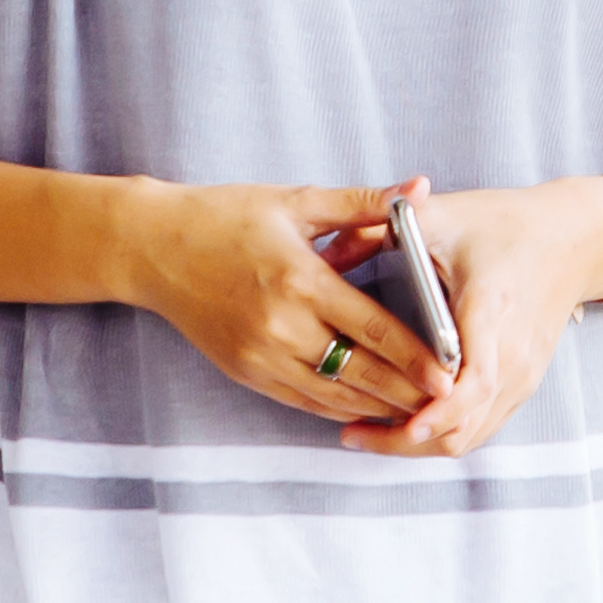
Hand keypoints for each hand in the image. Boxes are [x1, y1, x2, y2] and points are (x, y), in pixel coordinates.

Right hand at [122, 180, 444, 426]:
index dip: (416, 355)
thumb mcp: (296, 201)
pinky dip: (338, 408)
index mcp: (299, 279)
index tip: (451, 373)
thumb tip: (421, 188)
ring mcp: (260, 355)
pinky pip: (302, 401)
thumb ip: (363, 202)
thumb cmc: (225, 216)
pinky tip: (369, 409)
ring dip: (377, 407)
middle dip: (407, 392)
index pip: (372, 328)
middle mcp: (281, 325)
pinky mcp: (244, 372)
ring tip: (419, 414)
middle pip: (359, 372)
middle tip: (449, 403)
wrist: (151, 247)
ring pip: (332, 395)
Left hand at [352, 177, 602, 457]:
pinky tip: (404, 421)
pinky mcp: (523, 383)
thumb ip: (378, 230)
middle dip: (406, 440)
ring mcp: (523, 375)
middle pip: (464, 426)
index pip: (473, 383)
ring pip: (471, 436)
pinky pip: (481, 427)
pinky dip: (442, 433)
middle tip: (351, 433)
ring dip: (420, 443)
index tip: (394, 423)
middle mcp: (514, 354)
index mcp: (492, 311)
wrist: (575, 237)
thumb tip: (323, 254)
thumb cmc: (506, 224)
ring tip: (367, 432)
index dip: (435, 412)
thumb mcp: (442, 215)